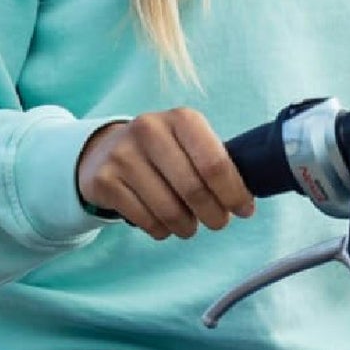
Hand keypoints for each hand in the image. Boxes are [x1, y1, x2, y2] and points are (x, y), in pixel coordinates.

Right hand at [76, 108, 257, 241]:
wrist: (105, 150)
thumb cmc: (164, 152)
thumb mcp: (189, 143)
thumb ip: (217, 164)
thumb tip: (245, 201)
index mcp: (181, 119)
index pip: (215, 163)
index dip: (234, 193)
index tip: (243, 210)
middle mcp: (149, 130)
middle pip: (194, 190)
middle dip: (214, 215)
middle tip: (217, 222)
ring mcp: (123, 155)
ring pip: (170, 211)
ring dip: (187, 227)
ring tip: (189, 225)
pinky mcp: (105, 181)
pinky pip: (147, 221)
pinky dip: (162, 230)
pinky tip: (163, 222)